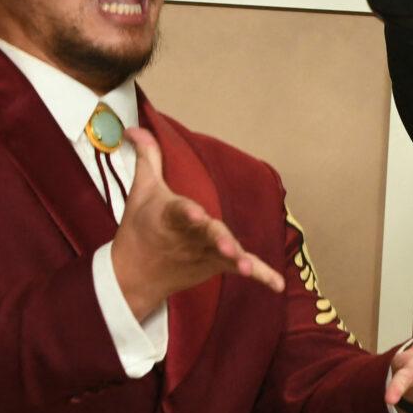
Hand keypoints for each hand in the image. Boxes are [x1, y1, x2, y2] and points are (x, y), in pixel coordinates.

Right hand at [108, 127, 285, 318]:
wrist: (134, 277)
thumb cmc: (139, 229)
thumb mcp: (142, 191)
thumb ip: (148, 157)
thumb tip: (136, 127)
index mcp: (168, 216)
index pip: (178, 212)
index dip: (188, 214)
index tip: (196, 214)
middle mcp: (187, 237)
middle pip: (206, 235)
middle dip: (217, 240)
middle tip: (228, 248)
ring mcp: (203, 254)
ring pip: (222, 254)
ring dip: (236, 260)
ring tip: (247, 267)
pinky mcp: (215, 265)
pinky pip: (239, 268)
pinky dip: (260, 275)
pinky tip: (278, 285)